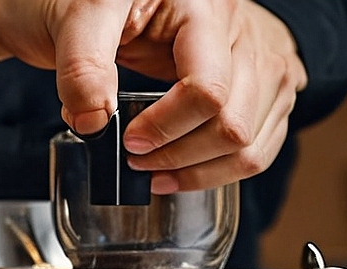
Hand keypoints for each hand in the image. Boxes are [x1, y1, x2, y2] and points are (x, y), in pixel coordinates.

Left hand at [0, 0, 306, 191]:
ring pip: (251, 144)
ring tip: (156, 173)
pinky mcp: (268, 86)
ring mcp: (264, 61)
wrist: (121, 0)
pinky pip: (260, 146)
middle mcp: (246, 33)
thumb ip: (82, 65)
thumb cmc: (101, 3)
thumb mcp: (79, 16)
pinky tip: (183, 172)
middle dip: (179, 156)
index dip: (165, 128)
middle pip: (234, 124)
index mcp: (206, 9)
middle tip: (137, 160)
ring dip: (200, 172)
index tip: (129, 141)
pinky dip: (221, 170)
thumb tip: (94, 123)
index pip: (207, 89)